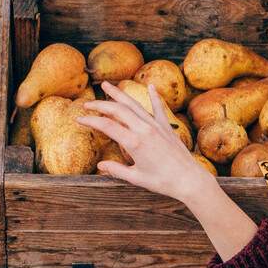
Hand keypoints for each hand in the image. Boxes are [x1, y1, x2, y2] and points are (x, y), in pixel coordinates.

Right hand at [78, 81, 218, 205]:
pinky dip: (154, 96)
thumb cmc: (163, 182)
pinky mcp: (166, 128)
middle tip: (86, 103)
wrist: (189, 180)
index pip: (106, 126)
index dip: (90, 121)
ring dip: (120, 94)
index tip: (78, 119)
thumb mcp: (136, 178)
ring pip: (134, 105)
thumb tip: (100, 165)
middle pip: (118, 110)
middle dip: (100, 104)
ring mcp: (156, 126)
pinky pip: (159, 108)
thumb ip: (116, 170)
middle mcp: (144, 129)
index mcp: (134, 143)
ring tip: (108, 85)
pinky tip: (150, 86)